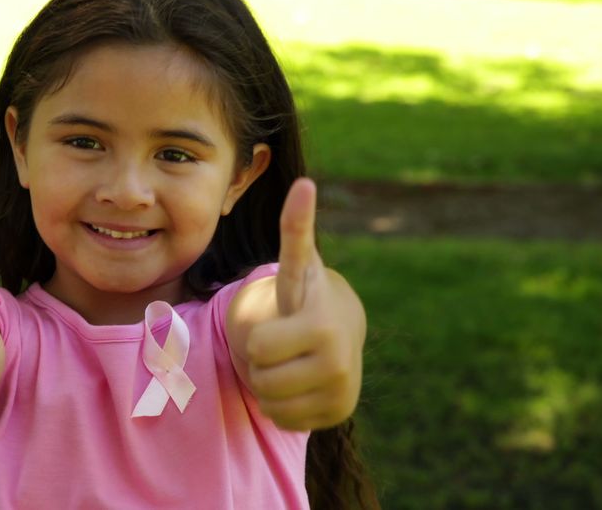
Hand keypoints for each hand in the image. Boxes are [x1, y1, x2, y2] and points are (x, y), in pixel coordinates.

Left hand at [245, 178, 365, 429]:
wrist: (342, 333)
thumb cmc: (305, 296)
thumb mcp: (297, 265)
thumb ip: (295, 228)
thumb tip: (304, 181)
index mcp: (323, 327)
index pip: (259, 347)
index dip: (260, 336)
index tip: (284, 322)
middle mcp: (339, 363)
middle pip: (260, 378)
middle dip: (261, 362)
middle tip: (282, 345)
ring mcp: (341, 393)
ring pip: (269, 402)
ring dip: (269, 385)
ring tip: (290, 362)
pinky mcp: (336, 416)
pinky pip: (283, 420)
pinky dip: (283, 406)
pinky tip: (300, 383)